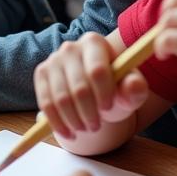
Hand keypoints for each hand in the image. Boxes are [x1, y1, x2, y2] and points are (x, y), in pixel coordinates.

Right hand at [33, 32, 148, 139]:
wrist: (95, 91)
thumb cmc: (115, 88)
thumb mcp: (130, 90)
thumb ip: (135, 88)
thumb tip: (133, 85)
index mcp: (94, 43)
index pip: (97, 70)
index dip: (103, 94)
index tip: (108, 109)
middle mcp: (71, 47)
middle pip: (79, 87)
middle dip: (89, 113)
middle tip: (96, 126)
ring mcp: (53, 60)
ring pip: (61, 98)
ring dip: (74, 120)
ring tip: (85, 129)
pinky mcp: (41, 73)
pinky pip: (45, 102)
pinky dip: (56, 122)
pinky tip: (68, 132)